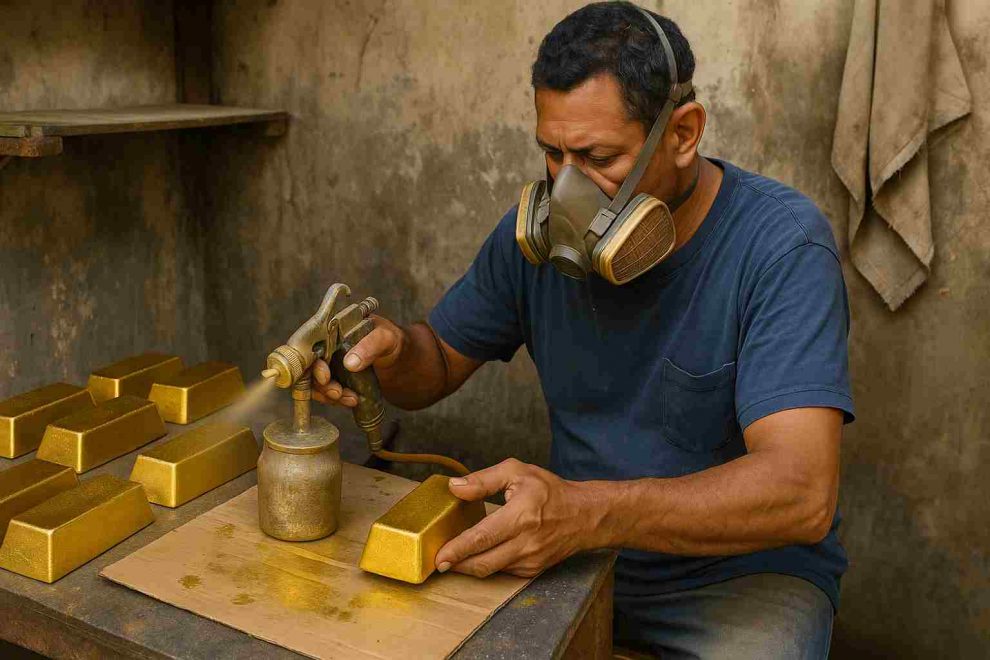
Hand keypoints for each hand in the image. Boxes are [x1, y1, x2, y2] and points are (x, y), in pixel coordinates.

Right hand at [312, 315, 404, 407]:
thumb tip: (349, 363)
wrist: (398, 356)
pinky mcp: (334, 378)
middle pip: (309, 368)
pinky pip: (325, 392)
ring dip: (328, 395)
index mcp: (332, 330)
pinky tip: (351, 400)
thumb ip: (370, 346)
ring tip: (350, 399)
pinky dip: (335, 399)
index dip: (311, 363)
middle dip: (321, 384)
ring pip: (315, 383)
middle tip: (337, 392)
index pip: (310, 345)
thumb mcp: (385, 338)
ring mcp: (329, 363)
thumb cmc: (391, 340)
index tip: (325, 376)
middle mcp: (325, 346)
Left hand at [435, 458, 600, 577]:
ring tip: (452, 558)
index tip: (439, 556)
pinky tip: (477, 556)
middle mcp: (526, 542)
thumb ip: (483, 479)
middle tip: (437, 561)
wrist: (584, 515)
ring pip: (490, 571)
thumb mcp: (517, 472)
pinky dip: (486, 565)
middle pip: (483, 562)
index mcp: (522, 515)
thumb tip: (455, 487)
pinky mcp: (532, 570)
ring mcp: (530, 560)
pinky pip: (502, 571)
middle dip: (456, 564)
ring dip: (468, 567)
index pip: (483, 537)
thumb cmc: (550, 492)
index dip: (458, 549)